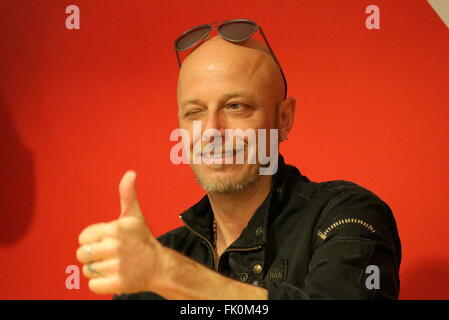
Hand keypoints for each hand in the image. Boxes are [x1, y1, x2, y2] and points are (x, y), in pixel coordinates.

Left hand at [76, 171, 163, 294]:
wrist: (159, 266)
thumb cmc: (142, 240)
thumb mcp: (134, 216)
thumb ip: (127, 194)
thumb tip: (130, 173)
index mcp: (115, 229)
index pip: (83, 238)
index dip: (93, 240)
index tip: (108, 241)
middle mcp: (115, 246)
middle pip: (82, 255)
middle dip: (94, 256)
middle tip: (111, 255)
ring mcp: (117, 266)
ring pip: (87, 271)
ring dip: (98, 270)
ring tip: (114, 265)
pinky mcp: (118, 283)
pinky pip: (93, 285)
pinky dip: (101, 284)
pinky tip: (114, 276)